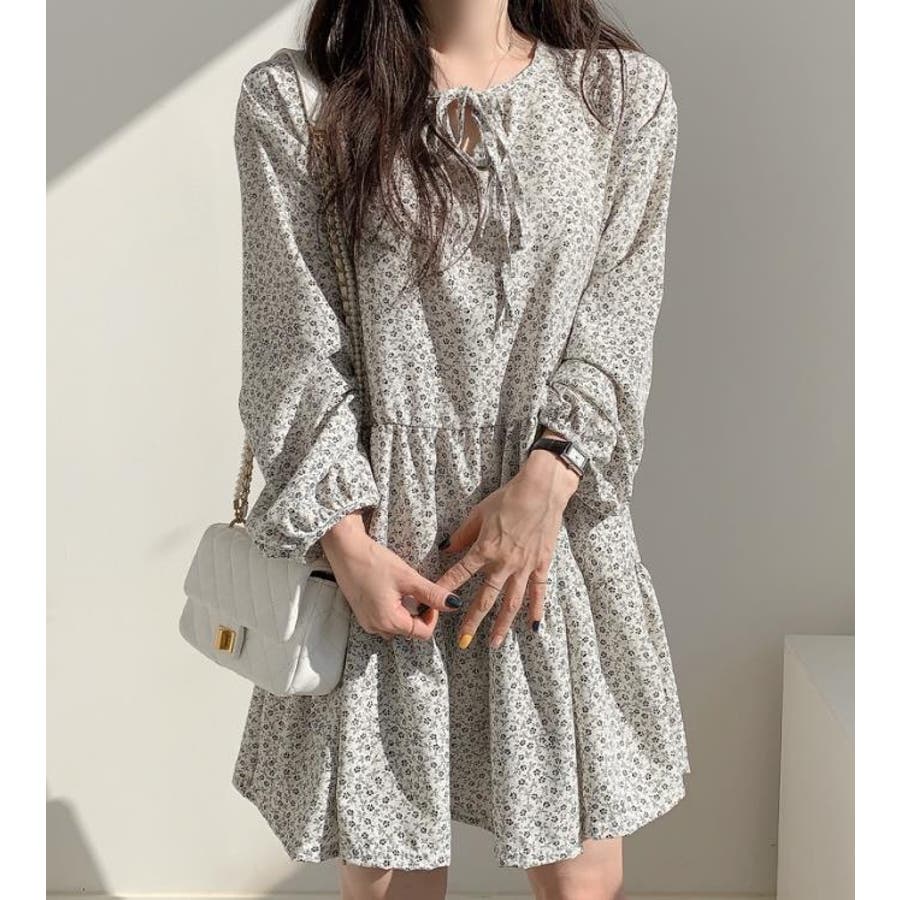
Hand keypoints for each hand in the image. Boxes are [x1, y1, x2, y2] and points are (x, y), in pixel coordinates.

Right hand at [321, 511, 463, 640]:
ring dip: (406, 613)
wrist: (345, 550)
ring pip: (397, 626)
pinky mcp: (361, 613)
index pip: (422, 633)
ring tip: (404, 590)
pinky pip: (384, 620)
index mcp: (389, 622)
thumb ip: (431, 594)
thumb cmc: (374, 562)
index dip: (433, 616)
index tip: (431, 597)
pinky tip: (391, 591)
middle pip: (409, 631)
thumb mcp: (407, 577)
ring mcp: (366, 622)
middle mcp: (376, 628)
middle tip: (418, 590)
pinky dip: (393, 610)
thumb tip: (453, 604)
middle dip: (419, 614)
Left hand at [435, 438, 579, 649]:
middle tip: (462, 641)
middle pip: (485, 598)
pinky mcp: (541, 565)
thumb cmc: (508, 498)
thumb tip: (446, 548)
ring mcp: (524, 567)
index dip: (445, 589)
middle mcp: (503, 563)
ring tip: (493, 644)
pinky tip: (532, 628)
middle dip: (472, 621)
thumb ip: (463, 535)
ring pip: (511, 602)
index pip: (460, 574)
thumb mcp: (479, 513)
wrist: (541, 491)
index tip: (434, 605)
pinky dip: (535, 611)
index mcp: (485, 549)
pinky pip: (538, 593)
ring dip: (501, 625)